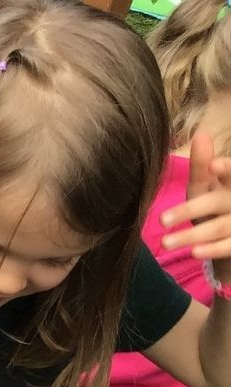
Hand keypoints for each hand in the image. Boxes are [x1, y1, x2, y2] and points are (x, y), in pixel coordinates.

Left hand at [161, 132, 230, 283]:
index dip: (227, 168)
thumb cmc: (213, 204)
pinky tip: (194, 252)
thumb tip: (201, 134)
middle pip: (217, 202)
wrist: (228, 235)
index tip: (214, 166)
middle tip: (161, 219)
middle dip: (190, 210)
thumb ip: (201, 164)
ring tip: (166, 242)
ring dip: (192, 235)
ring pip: (219, 227)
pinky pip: (228, 246)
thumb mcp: (205, 185)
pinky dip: (212, 249)